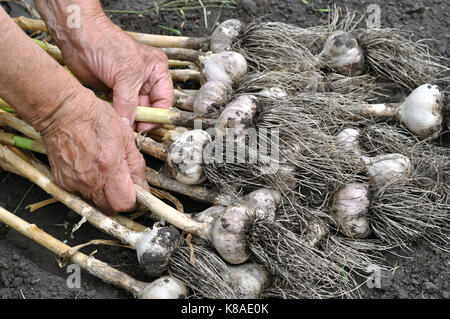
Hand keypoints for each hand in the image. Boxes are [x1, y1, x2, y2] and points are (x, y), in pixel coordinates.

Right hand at [40, 89, 147, 214]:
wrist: (62, 112)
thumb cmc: (95, 118)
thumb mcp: (125, 137)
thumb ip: (136, 164)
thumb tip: (142, 185)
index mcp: (109, 167)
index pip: (125, 203)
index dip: (133, 200)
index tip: (135, 192)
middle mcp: (90, 179)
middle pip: (110, 208)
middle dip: (119, 200)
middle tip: (122, 185)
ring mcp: (74, 181)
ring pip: (95, 202)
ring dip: (103, 194)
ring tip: (104, 173)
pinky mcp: (62, 181)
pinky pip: (80, 193)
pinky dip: (88, 187)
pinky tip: (89, 170)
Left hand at [55, 15, 173, 131]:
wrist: (78, 37)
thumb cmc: (106, 43)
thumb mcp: (125, 76)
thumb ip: (128, 103)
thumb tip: (129, 125)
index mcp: (157, 71)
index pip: (165, 100)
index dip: (156, 115)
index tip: (145, 127)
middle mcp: (146, 79)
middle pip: (150, 108)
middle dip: (141, 119)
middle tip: (131, 129)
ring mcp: (129, 86)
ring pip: (134, 111)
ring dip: (127, 118)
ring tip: (120, 124)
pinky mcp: (114, 91)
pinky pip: (119, 109)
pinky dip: (116, 115)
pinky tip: (112, 118)